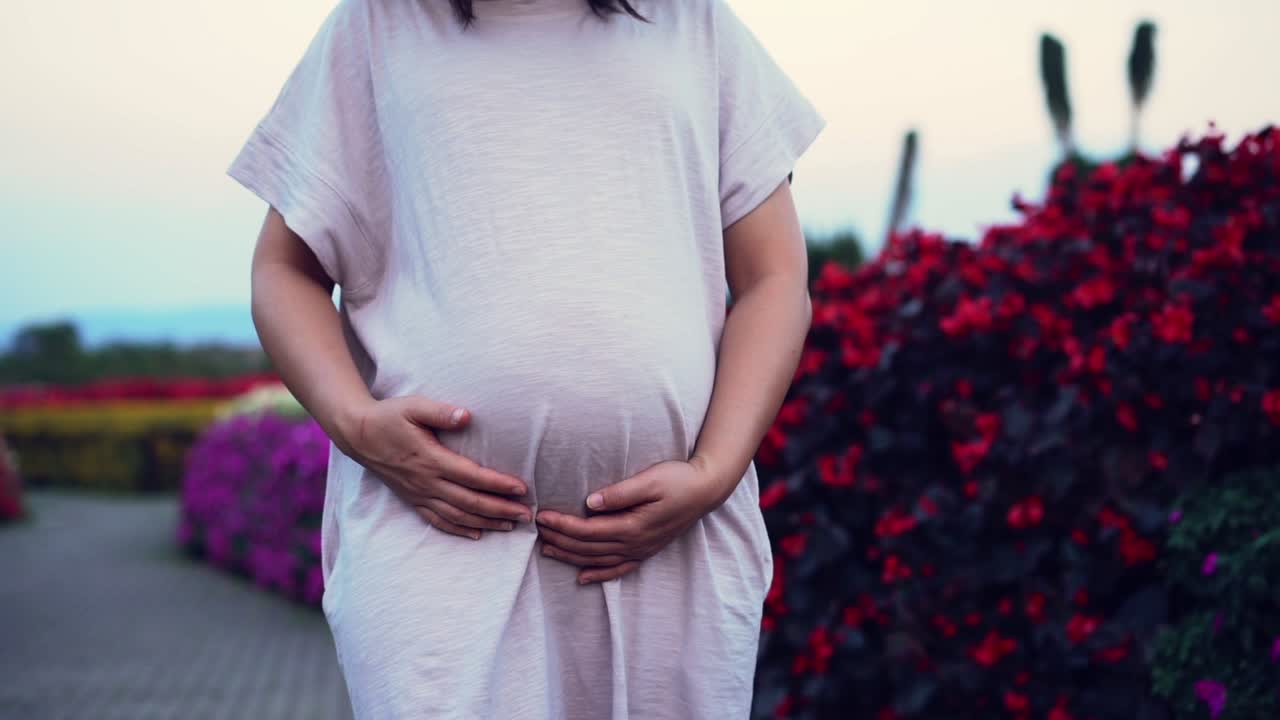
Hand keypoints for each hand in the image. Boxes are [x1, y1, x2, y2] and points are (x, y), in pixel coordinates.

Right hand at [337, 396, 531, 539]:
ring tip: (510, 525)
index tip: (521, 489)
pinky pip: (437, 520)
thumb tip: (466, 416)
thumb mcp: (413, 406)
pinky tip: (476, 534)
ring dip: (485, 522)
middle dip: (500, 509)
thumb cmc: (388, 416)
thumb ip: (441, 412)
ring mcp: (419, 494)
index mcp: (431, 459)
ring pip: (457, 515)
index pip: (472, 476)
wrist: (357, 434)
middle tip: (527, 515)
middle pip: (470, 501)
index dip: (498, 484)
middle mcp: (426, 482)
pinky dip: (458, 529)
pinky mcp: (412, 499)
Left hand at [535, 457, 722, 583]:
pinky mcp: (646, 550)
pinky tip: (582, 577)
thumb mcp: (650, 479)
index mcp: (633, 526)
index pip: (588, 530)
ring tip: (547, 549)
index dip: (563, 524)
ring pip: (598, 560)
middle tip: (537, 529)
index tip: (542, 516)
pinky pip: (619, 569)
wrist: (706, 490)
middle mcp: (635, 544)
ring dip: (571, 556)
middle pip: (588, 547)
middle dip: (560, 539)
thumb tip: (590, 502)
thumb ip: (620, 493)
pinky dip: (599, 575)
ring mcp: (641, 550)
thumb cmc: (678, 479)